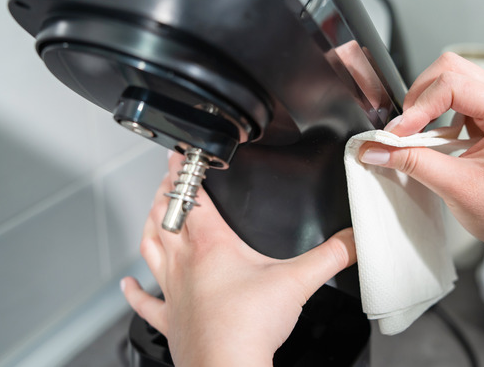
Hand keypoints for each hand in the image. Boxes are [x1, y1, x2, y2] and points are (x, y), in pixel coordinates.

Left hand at [121, 153, 356, 365]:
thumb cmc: (250, 327)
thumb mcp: (299, 282)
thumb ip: (332, 255)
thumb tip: (354, 239)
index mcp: (211, 246)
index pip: (192, 197)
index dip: (186, 173)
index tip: (181, 156)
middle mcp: (185, 263)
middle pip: (165, 217)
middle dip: (166, 193)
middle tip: (168, 179)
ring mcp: (173, 291)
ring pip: (150, 249)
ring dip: (149, 227)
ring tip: (152, 213)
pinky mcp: (170, 319)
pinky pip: (145, 302)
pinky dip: (133, 291)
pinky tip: (128, 284)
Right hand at [360, 52, 483, 257]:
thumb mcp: (456, 188)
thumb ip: (413, 163)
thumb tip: (376, 148)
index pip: (452, 85)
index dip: (419, 107)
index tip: (398, 134)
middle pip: (451, 70)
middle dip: (420, 96)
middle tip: (405, 130)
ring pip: (451, 79)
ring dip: (427, 103)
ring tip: (417, 135)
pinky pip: (455, 99)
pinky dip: (435, 113)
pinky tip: (432, 139)